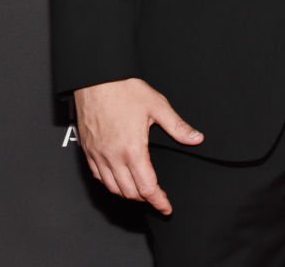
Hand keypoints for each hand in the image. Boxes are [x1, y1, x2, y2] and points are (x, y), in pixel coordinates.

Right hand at [73, 77, 203, 212]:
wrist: (97, 78)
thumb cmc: (125, 89)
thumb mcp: (157, 105)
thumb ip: (177, 126)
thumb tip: (196, 138)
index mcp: (133, 149)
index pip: (147, 187)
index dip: (158, 201)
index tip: (166, 207)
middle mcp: (113, 156)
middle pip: (130, 192)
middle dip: (145, 198)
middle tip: (156, 196)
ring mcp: (98, 155)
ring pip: (112, 188)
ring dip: (127, 193)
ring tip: (140, 190)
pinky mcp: (88, 150)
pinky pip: (97, 176)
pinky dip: (110, 184)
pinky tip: (118, 178)